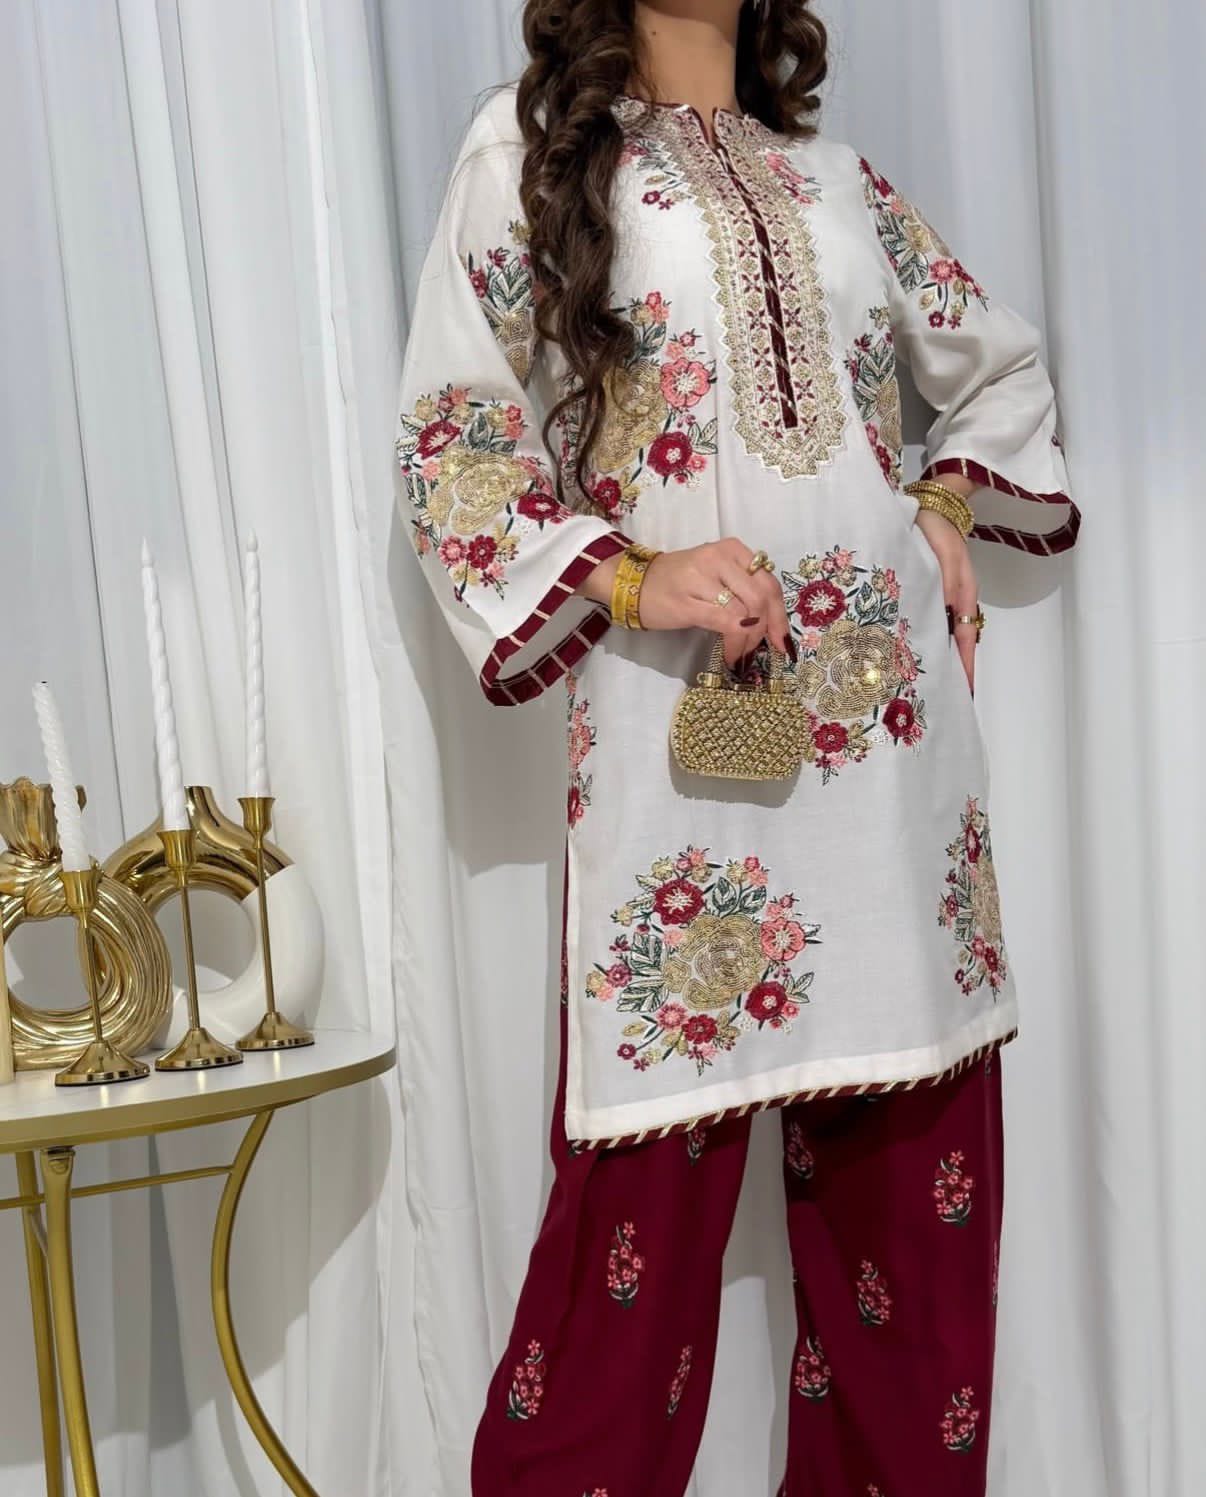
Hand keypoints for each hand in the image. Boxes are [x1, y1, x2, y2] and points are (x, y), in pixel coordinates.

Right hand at [580, 539, 793, 666]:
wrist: (633, 583)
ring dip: (749, 642)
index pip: (769, 583)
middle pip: (762, 599)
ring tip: (741, 654)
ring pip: (746, 615)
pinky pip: (726, 625)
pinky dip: (734, 644)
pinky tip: (731, 656)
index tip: (782, 640)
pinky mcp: (688, 603)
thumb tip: (770, 623)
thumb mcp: (716, 573)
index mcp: (733, 549)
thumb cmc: (677, 580)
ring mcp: (703, 579)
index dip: (779, 615)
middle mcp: (720, 558)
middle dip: (768, 631)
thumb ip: (744, 588)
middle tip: (764, 651)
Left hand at [915, 508, 978, 689]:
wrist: (932, 510)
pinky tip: (912, 650)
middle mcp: (954, 603)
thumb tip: (947, 620)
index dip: (965, 665)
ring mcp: (942, 600)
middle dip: (951, 668)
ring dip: (936, 655)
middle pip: (954, 642)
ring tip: (927, 682)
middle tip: (942, 697)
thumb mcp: (947, 561)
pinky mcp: (929, 593)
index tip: (964, 690)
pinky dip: (926, 637)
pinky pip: (929, 621)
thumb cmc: (940, 534)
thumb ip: (947, 589)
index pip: (965, 639)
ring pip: (940, 634)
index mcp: (963, 597)